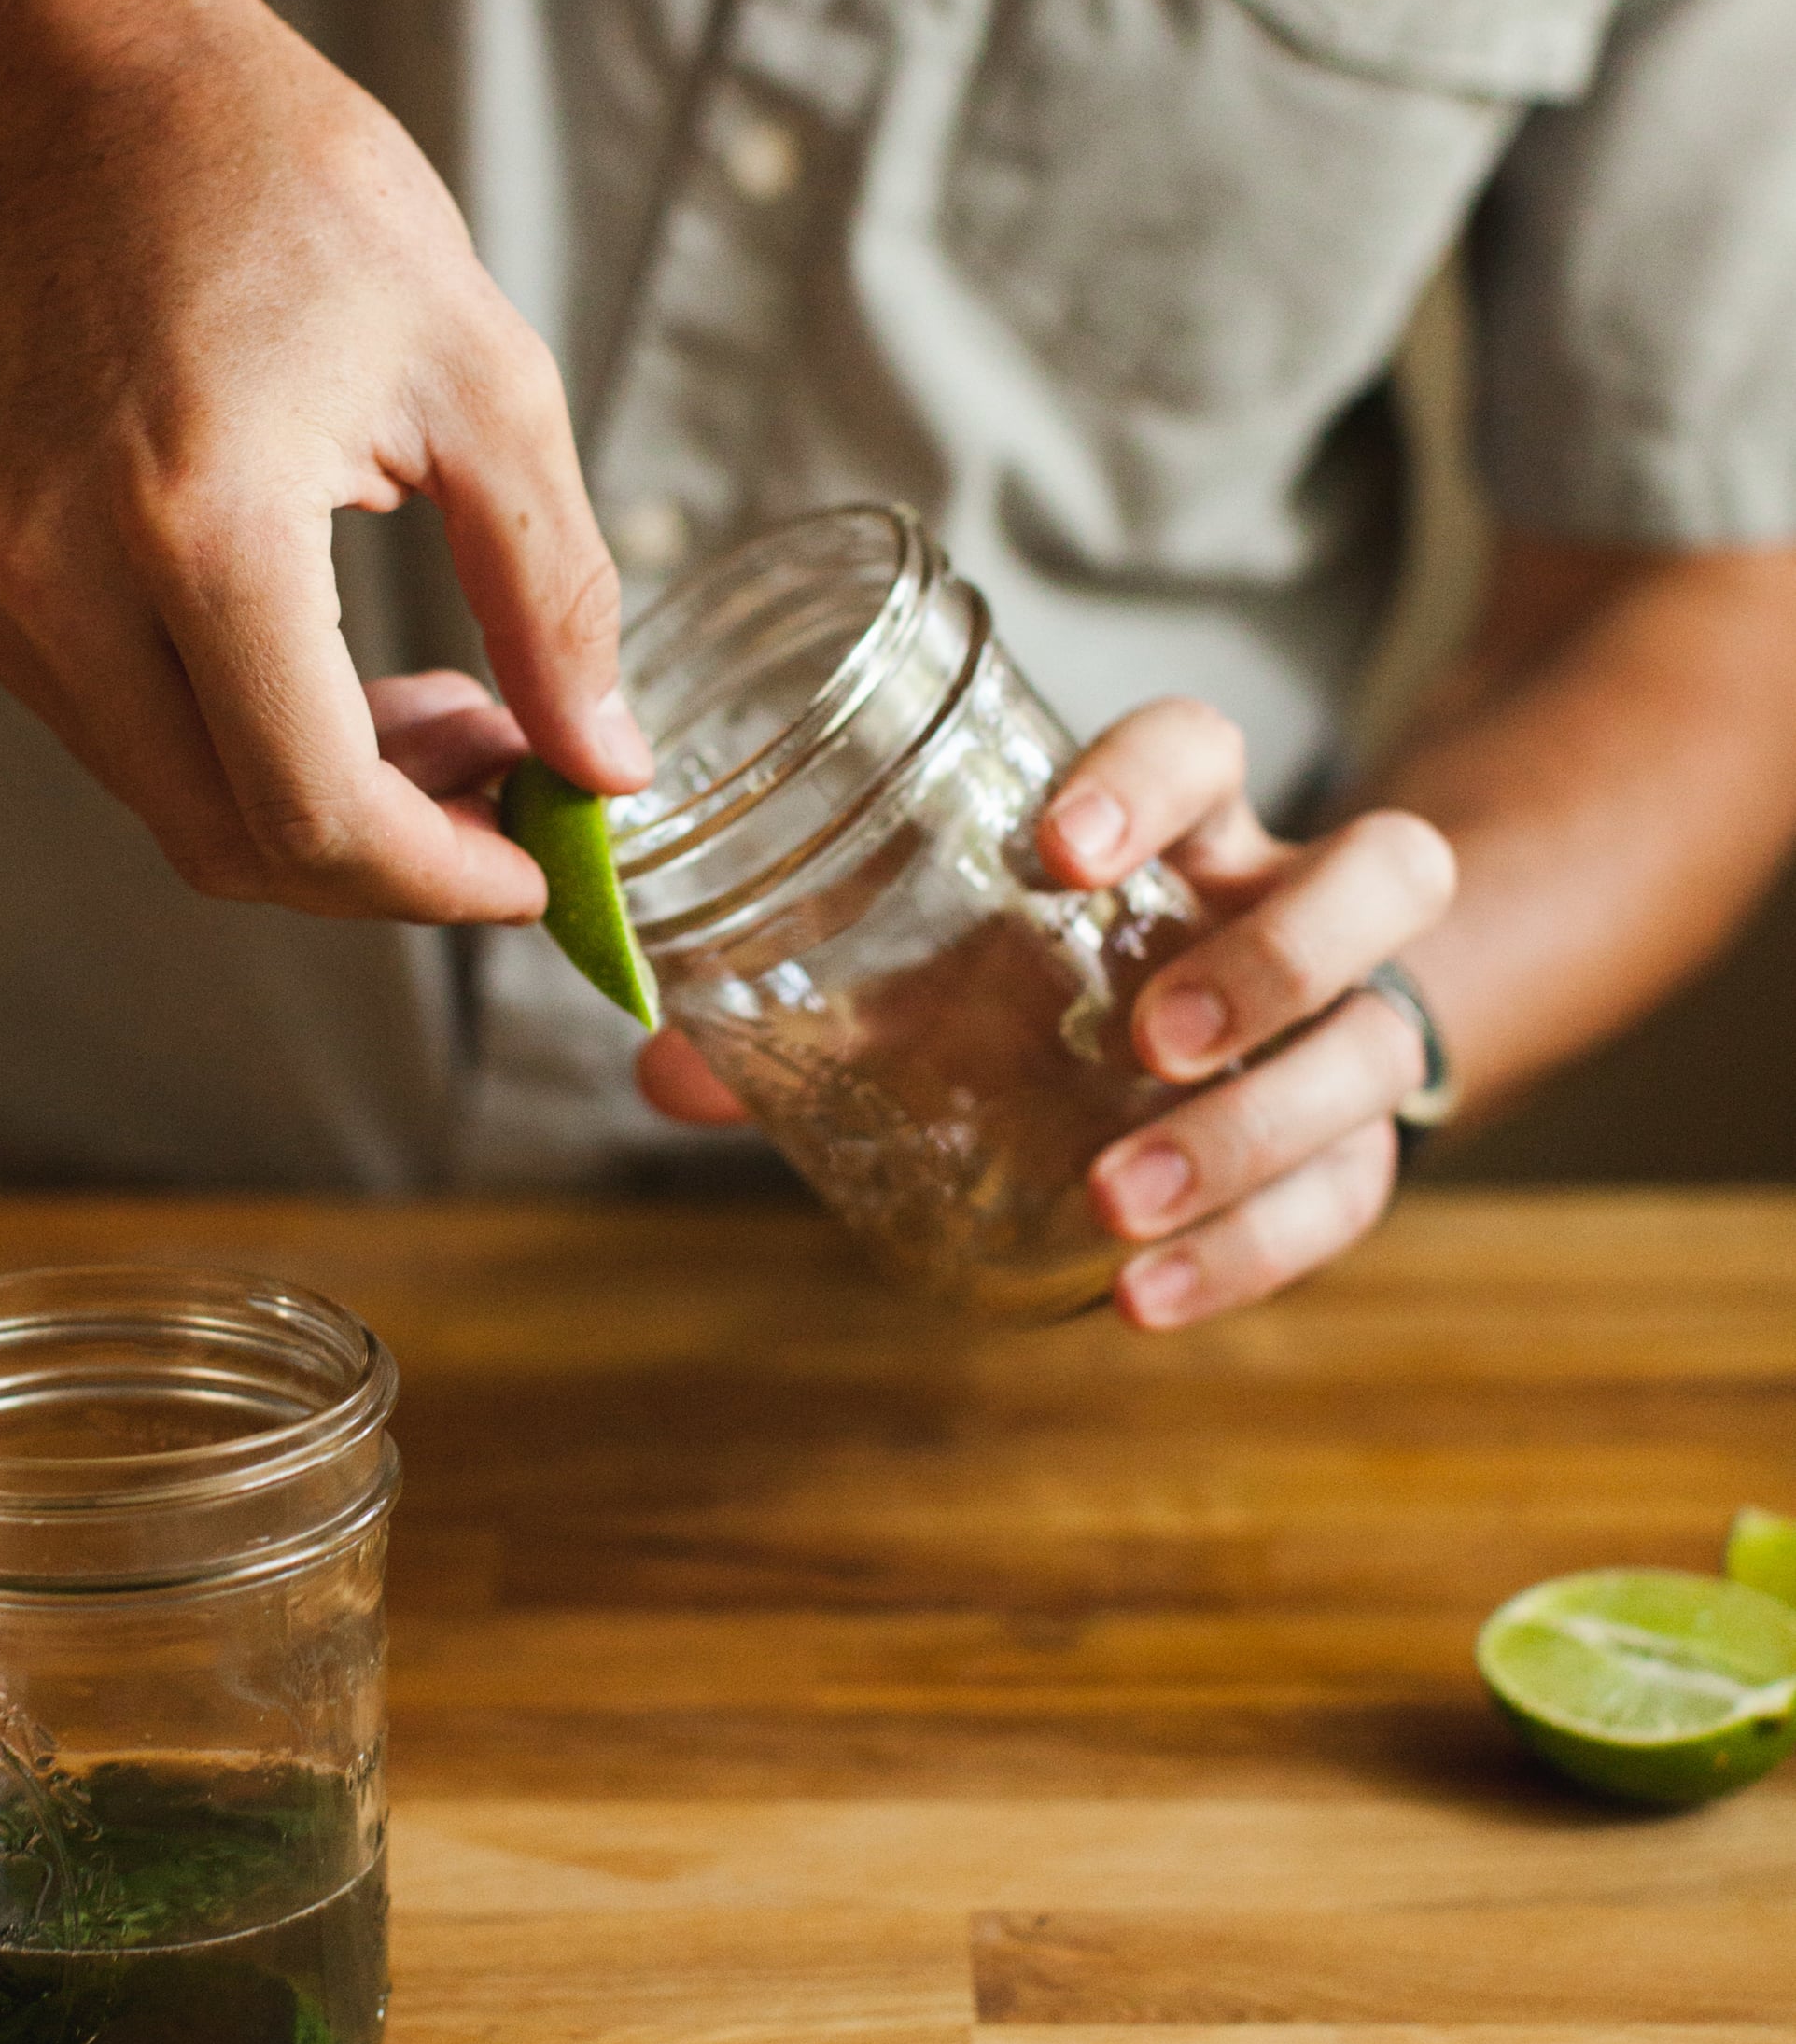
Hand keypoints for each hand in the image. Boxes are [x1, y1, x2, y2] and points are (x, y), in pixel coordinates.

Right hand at [0, 0, 648, 920]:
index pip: (317, 810)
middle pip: (238, 845)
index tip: (543, 865)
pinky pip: (132, 746)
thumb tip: (607, 770)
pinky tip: (336, 676)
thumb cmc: (299, 203)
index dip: (445, 878)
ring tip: (444, 714)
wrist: (94, 103)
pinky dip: (247, 752)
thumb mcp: (487, 382)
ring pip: (182, 811)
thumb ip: (556, 597)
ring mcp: (2, 597)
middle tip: (510, 787)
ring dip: (326, 809)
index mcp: (201, 526)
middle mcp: (66, 583)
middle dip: (395, 860)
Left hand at [639, 696, 1457, 1329]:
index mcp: (1190, 826)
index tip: (1054, 848)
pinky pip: (1351, 1192)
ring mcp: (1347, 1021)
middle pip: (1382, 872)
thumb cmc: (1051, 983)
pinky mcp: (1360, 1142)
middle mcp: (1292, 904)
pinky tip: (1140, 1299)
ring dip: (1259, 1123)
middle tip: (1142, 1036)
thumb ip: (823, 1010)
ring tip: (1121, 1197)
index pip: (1209, 744)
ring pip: (1384, 1038)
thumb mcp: (951, 975)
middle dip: (1269, 957)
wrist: (1204, 1050)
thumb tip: (659, 1065)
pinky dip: (1249, 1254)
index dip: (1151, 778)